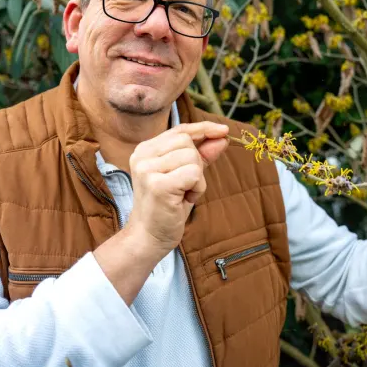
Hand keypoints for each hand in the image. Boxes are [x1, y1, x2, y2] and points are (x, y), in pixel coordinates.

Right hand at [126, 121, 229, 253]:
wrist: (149, 237)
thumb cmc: (167, 206)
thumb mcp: (186, 176)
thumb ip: (202, 155)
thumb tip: (222, 137)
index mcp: (145, 149)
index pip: (179, 130)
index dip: (203, 128)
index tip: (224, 130)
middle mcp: (142, 155)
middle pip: (187, 142)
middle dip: (197, 163)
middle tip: (185, 186)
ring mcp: (147, 169)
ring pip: (192, 158)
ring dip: (197, 179)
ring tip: (183, 194)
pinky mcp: (157, 184)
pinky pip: (194, 174)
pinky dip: (197, 188)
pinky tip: (184, 200)